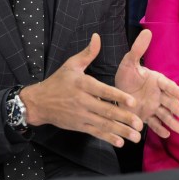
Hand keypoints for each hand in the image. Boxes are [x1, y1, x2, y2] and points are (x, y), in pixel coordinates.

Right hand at [20, 34, 144, 146]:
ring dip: (120, 131)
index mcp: (82, 84)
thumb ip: (87, 53)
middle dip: (124, 118)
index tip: (133, 102)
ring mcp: (80, 115)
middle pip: (106, 111)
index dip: (118, 97)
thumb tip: (97, 37)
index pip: (103, 91)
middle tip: (139, 123)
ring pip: (103, 124)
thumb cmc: (57, 82)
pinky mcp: (78, 126)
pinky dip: (108, 138)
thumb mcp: (71, 65)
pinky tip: (121, 142)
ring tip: (136, 136)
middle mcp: (82, 101)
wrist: (38, 102)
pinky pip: (95, 133)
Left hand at [115, 29, 178, 137]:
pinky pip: (154, 123)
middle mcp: (157, 94)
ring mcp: (153, 106)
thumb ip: (137, 50)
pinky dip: (160, 129)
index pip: (167, 85)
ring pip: (164, 115)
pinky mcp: (146, 116)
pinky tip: (167, 135)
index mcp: (155, 80)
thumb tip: (147, 32)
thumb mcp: (129, 62)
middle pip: (169, 102)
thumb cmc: (126, 76)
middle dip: (178, 110)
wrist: (116, 92)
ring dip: (173, 122)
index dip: (174, 90)